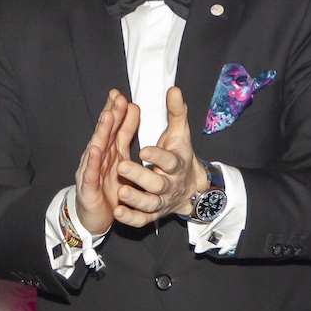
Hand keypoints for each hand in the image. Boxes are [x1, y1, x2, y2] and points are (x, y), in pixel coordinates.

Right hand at [73, 90, 139, 232]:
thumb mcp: (121, 158)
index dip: (117, 111)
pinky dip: (92, 163)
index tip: (123, 94)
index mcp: (109, 150)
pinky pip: (91, 175)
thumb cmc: (107, 186)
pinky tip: (95, 152)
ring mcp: (91, 171)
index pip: (113, 127)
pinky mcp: (88, 188)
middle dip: (110, 115)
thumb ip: (126, 135)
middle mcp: (98, 158)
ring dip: (101, 133)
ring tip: (107, 117)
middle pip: (104, 133)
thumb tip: (133, 109)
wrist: (94, 216)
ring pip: (96, 149)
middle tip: (117, 99)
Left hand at [114, 86, 208, 227]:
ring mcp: (161, 201)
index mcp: (177, 164)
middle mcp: (170, 184)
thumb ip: (176, 112)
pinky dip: (131, 218)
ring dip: (135, 199)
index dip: (158, 156)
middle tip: (122, 167)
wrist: (192, 188)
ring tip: (121, 192)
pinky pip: (143, 220)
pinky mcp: (153, 214)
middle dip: (140, 176)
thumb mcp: (180, 134)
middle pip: (157, 183)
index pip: (169, 161)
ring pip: (150, 204)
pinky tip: (119, 212)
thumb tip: (173, 89)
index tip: (144, 149)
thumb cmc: (180, 157)